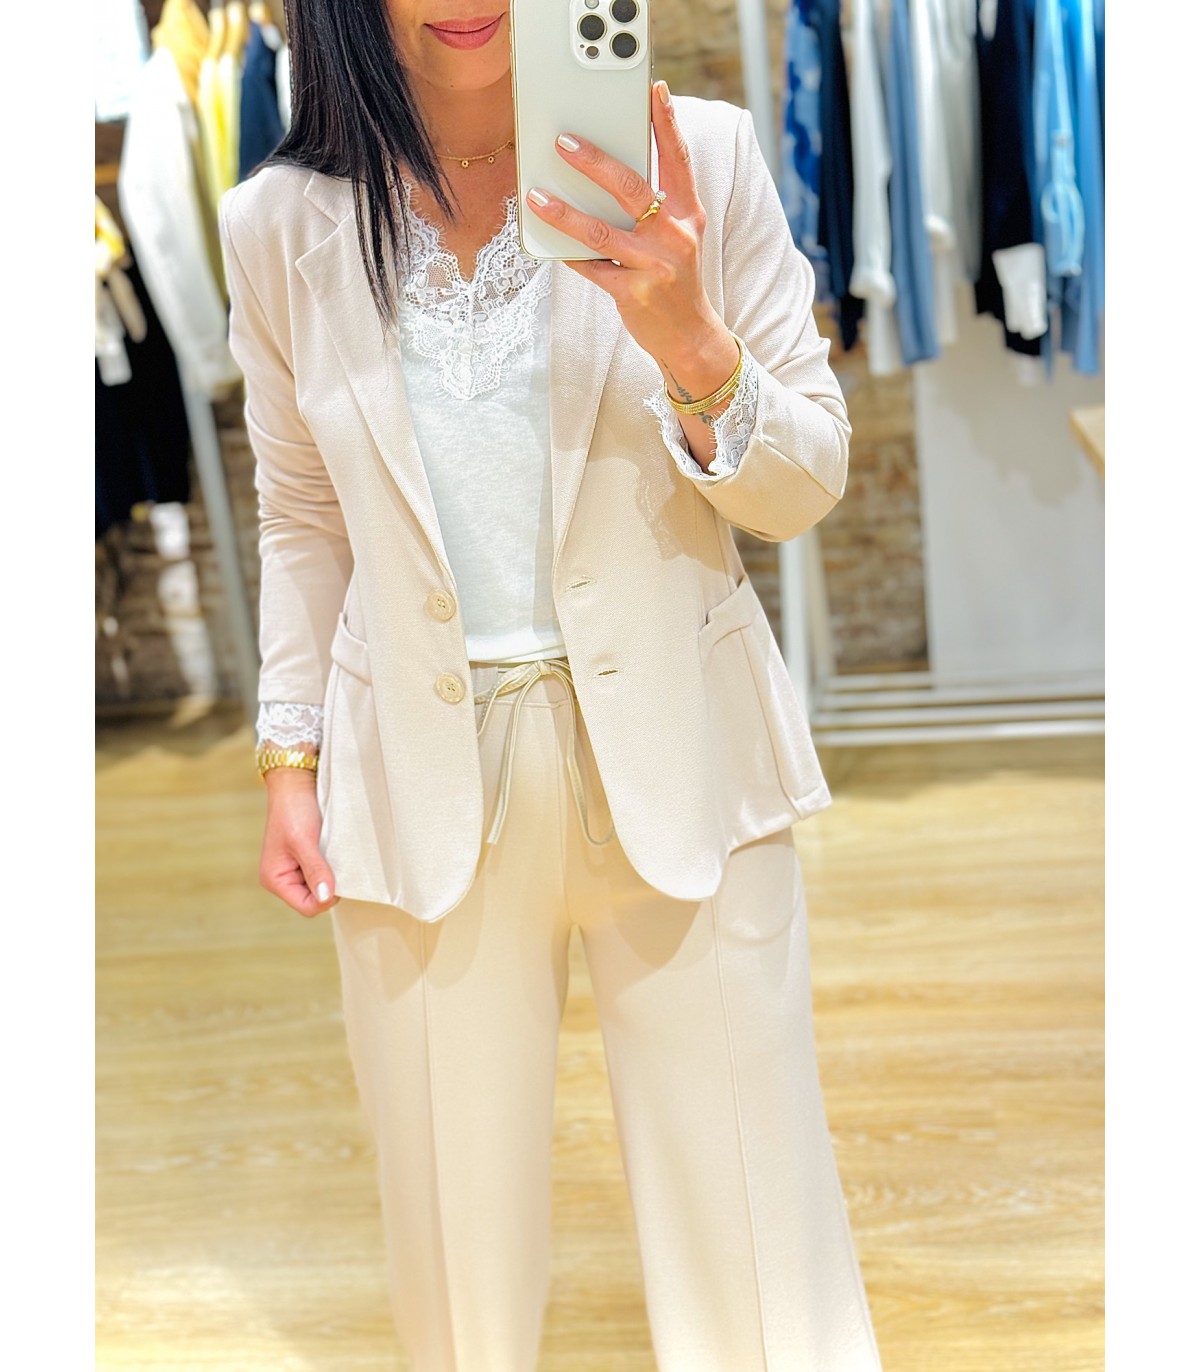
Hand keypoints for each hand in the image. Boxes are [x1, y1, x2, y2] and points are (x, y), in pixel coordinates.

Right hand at [260, 768, 338, 917]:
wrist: (295, 784)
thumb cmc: (294, 810)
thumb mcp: (304, 841)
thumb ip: (315, 870)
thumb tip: (326, 897)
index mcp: (274, 880)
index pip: (307, 907)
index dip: (326, 897)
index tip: (337, 874)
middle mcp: (282, 879)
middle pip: (314, 900)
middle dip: (328, 885)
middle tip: (334, 860)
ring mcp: (294, 870)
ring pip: (320, 887)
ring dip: (330, 874)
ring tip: (331, 852)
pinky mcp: (305, 860)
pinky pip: (322, 873)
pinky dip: (330, 865)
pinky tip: (331, 851)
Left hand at [524, 79, 738, 402]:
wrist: (690, 336)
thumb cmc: (675, 279)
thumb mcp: (678, 237)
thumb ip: (654, 206)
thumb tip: (607, 173)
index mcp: (687, 214)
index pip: (678, 160)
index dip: (666, 124)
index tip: (654, 90)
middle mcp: (674, 235)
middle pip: (631, 189)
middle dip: (595, 162)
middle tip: (564, 141)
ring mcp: (654, 266)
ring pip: (602, 231)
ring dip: (565, 213)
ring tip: (537, 196)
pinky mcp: (634, 294)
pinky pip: (592, 268)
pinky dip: (569, 254)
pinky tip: (549, 241)